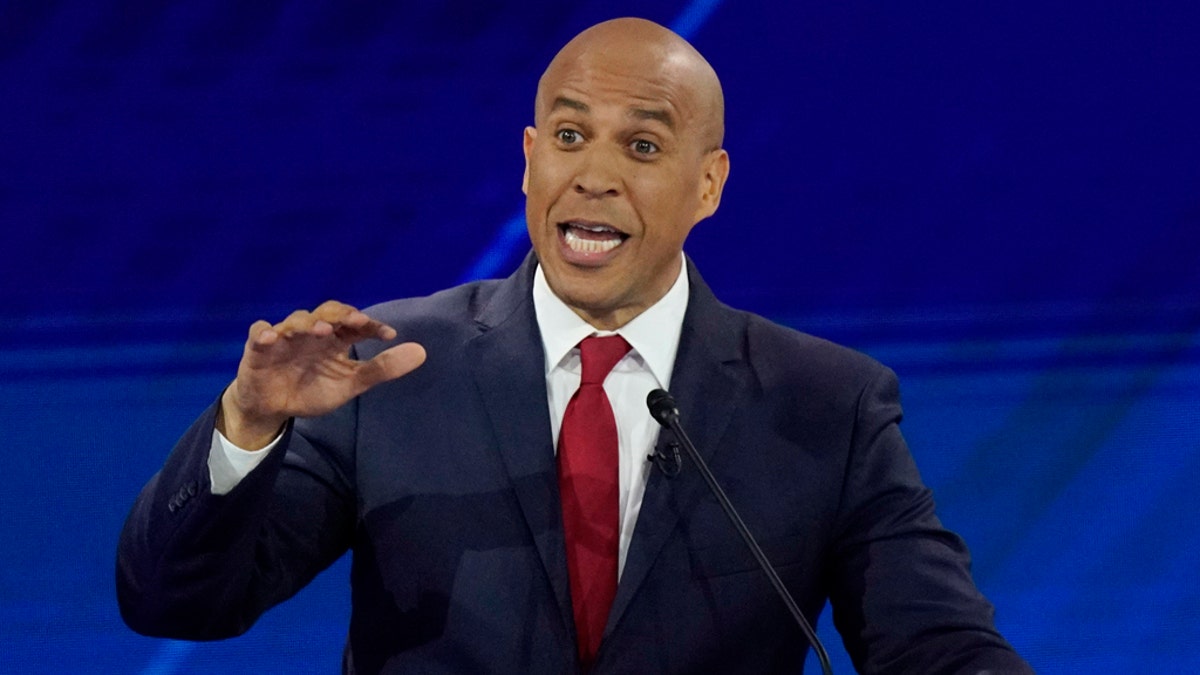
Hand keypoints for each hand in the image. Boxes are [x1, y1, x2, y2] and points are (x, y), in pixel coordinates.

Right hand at [218, 301, 426, 448]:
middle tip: (356, 320)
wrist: (274, 409)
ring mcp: (285, 338)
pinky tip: (273, 337)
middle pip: (327, 312)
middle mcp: (312, 332)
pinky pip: (259, 333)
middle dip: (341, 314)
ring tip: (322, 331)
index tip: (388, 334)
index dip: (371, 325)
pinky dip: (264, 333)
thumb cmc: (312, 390)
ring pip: (296, 320)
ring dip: (309, 323)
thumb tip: (422, 352)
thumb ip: (382, 369)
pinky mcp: (259, 348)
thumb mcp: (350, 384)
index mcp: (335, 339)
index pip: (355, 323)